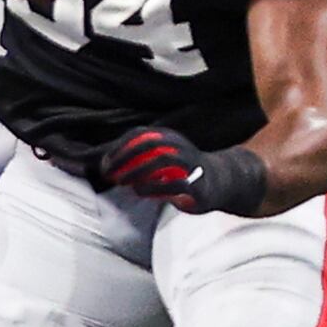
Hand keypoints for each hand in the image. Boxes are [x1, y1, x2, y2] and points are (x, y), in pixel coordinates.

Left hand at [96, 126, 268, 214]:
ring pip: (162, 159)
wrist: (221, 181)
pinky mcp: (199, 183)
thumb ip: (138, 158)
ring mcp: (191, 163)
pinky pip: (175, 182)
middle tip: (108, 174)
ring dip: (137, 171)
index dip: (118, 148)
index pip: (139, 135)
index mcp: (168, 138)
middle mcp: (180, 146)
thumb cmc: (181, 170)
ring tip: (123, 182)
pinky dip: (154, 186)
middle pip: (147, 144)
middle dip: (124, 158)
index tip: (104, 164)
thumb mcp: (160, 157)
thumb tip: (105, 164)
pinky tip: (140, 191)